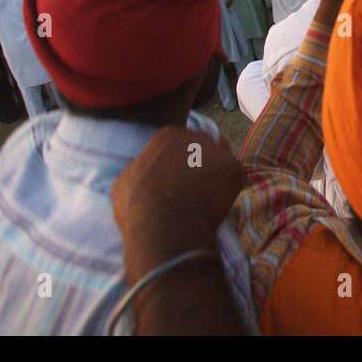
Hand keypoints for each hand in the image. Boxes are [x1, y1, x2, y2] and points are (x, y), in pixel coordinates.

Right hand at [112, 127, 241, 279]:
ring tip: (205, 201)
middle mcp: (195, 135)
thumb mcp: (126, 180)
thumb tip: (145, 170)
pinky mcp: (234, 168)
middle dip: (201, 166)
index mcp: (168, 135)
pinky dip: (228, 192)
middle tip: (195, 191)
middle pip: (204, 148)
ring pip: (221, 161)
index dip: (181, 163)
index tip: (178, 181)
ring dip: (217, 177)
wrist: (164, 226)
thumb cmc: (138, 207)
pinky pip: (235, 178)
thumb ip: (142, 168)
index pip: (181, 143)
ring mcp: (217, 150)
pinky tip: (215, 206)